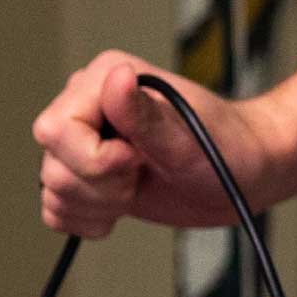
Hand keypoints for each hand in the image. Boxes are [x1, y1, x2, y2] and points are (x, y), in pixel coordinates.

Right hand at [30, 51, 296, 237]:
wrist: (245, 174)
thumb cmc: (227, 148)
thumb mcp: (188, 137)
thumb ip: (144, 114)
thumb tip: (116, 77)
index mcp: (104, 79)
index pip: (55, 130)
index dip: (93, 159)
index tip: (136, 161)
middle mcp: (86, 106)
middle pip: (52, 165)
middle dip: (100, 186)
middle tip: (142, 173)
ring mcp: (84, 141)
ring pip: (52, 190)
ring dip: (98, 204)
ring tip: (137, 187)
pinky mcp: (88, 175)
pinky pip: (56, 209)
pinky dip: (86, 220)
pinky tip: (122, 209)